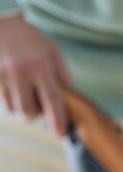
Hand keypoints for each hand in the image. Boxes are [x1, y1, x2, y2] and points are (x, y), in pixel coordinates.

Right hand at [0, 15, 71, 135]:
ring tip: (24, 90)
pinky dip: (9, 99)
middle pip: (29, 112)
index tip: (60, 133)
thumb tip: (67, 97)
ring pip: (13, 109)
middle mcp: (20, 72)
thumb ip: (62, 74)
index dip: (57, 119)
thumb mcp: (51, 50)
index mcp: (40, 66)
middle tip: (39, 104)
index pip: (52, 100)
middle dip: (36, 115)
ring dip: (21, 107)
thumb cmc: (28, 38)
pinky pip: (1, 101)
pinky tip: (12, 85)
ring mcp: (1, 75)